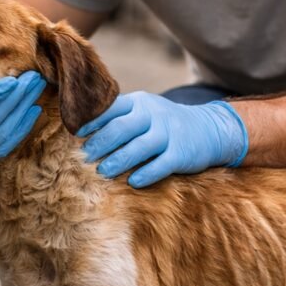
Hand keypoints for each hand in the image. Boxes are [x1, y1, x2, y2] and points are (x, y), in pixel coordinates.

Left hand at [78, 92, 247, 188]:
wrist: (209, 129)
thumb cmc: (164, 123)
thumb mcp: (144, 111)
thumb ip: (119, 117)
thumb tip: (82, 132)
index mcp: (139, 103)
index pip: (112, 108)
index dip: (92, 121)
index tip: (76, 133)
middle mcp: (154, 115)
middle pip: (122, 128)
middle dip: (101, 143)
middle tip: (84, 157)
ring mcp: (169, 134)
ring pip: (139, 147)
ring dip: (118, 160)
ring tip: (102, 172)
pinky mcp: (182, 153)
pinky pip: (161, 165)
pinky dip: (146, 174)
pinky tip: (133, 182)